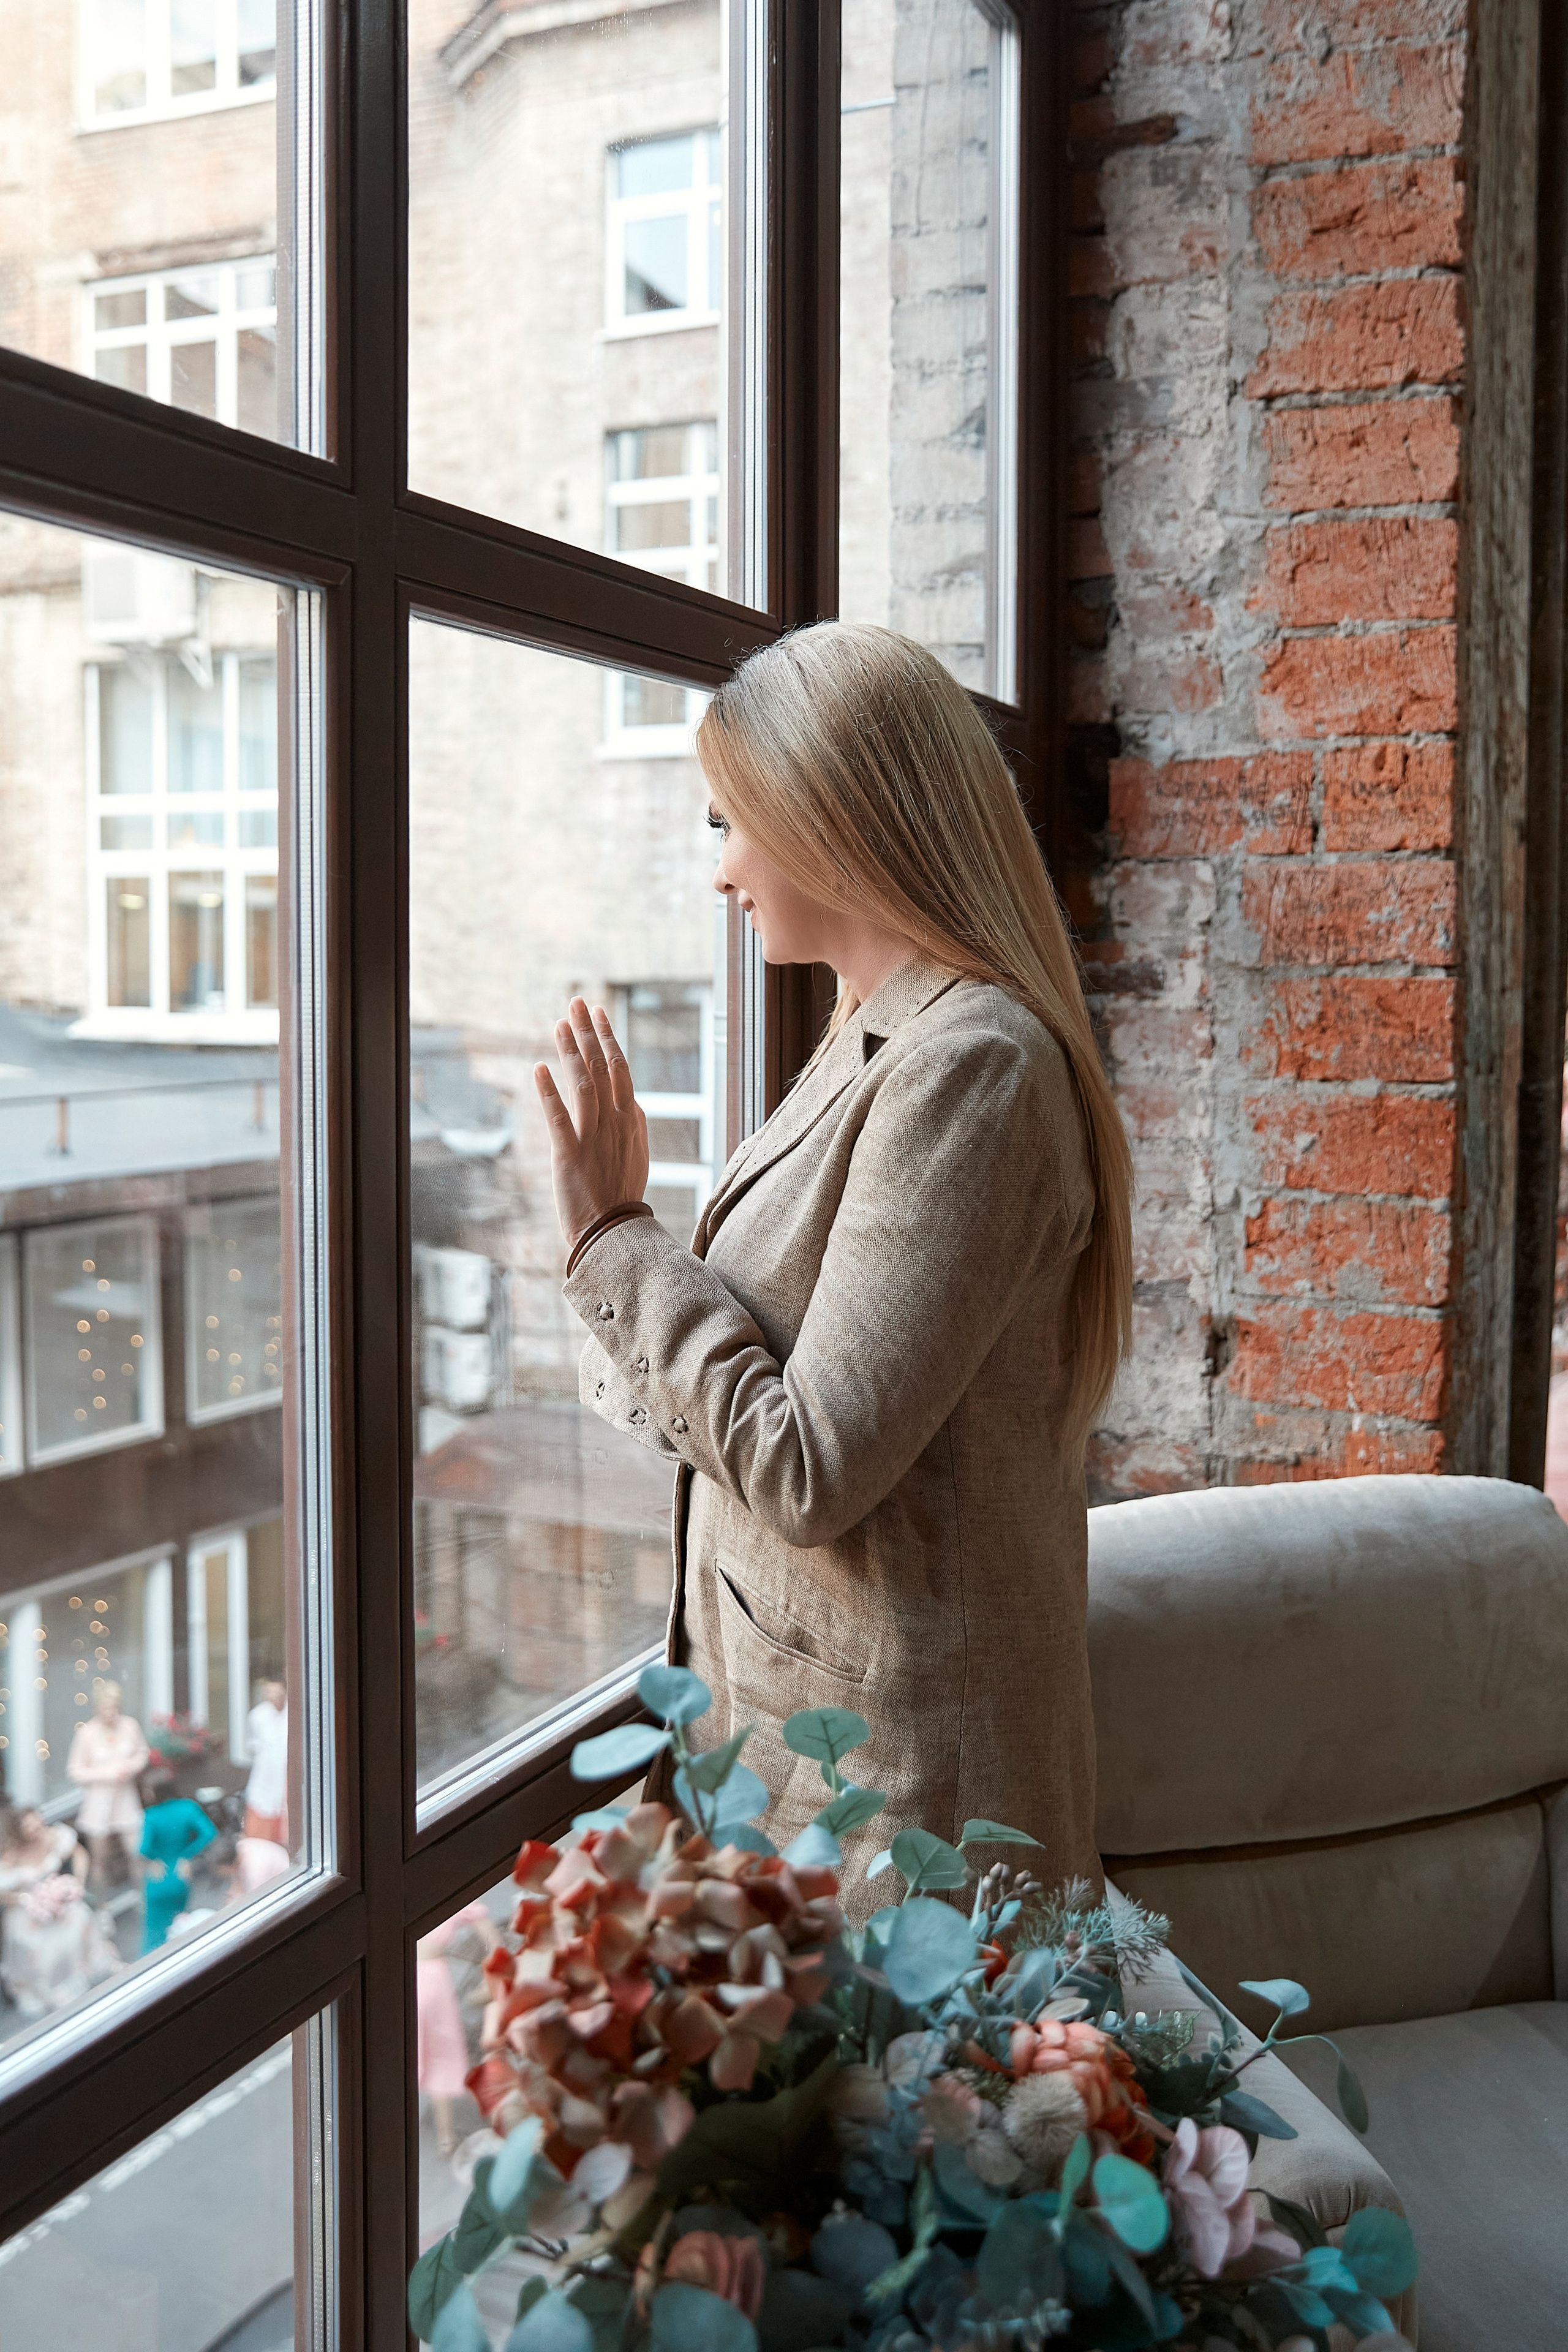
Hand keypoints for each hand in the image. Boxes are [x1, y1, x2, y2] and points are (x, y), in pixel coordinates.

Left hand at [533, 999, 649, 1250]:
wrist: (615, 1234)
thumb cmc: (622, 1198)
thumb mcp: (636, 1156)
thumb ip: (632, 1126)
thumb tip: (631, 1102)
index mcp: (633, 1120)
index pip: (621, 1070)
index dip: (608, 1039)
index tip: (599, 1016)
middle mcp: (617, 1122)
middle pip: (603, 1066)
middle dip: (589, 1031)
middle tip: (577, 1002)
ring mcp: (594, 1136)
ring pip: (583, 1083)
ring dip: (570, 1050)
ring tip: (559, 1023)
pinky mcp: (570, 1154)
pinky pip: (558, 1116)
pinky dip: (548, 1090)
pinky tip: (538, 1068)